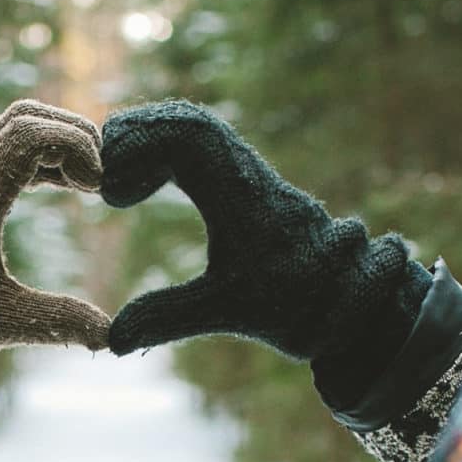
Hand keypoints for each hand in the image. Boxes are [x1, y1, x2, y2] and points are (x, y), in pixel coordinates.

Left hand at [0, 101, 111, 371]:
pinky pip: (8, 152)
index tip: (98, 190)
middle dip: (73, 135)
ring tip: (90, 185)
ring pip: (16, 129)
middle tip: (101, 179)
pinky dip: (42, 159)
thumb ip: (57, 323)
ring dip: (58, 145)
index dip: (75, 147)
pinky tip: (67, 189)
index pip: (30, 131)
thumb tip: (111, 337)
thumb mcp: (0, 323)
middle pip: (26, 116)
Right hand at [100, 100, 427, 362]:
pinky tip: (148, 181)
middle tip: (103, 170)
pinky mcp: (255, 185)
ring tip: (119, 172)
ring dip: (157, 139)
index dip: (139, 149)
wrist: (358, 302)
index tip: (112, 193)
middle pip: (190, 121)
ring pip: (204, 129)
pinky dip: (175, 149)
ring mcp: (254, 176)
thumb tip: (114, 339)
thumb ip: (167, 317)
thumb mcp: (225, 311)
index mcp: (240, 194)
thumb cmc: (298, 306)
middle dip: (139, 135)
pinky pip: (213, 145)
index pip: (186, 137)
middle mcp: (249, 174)